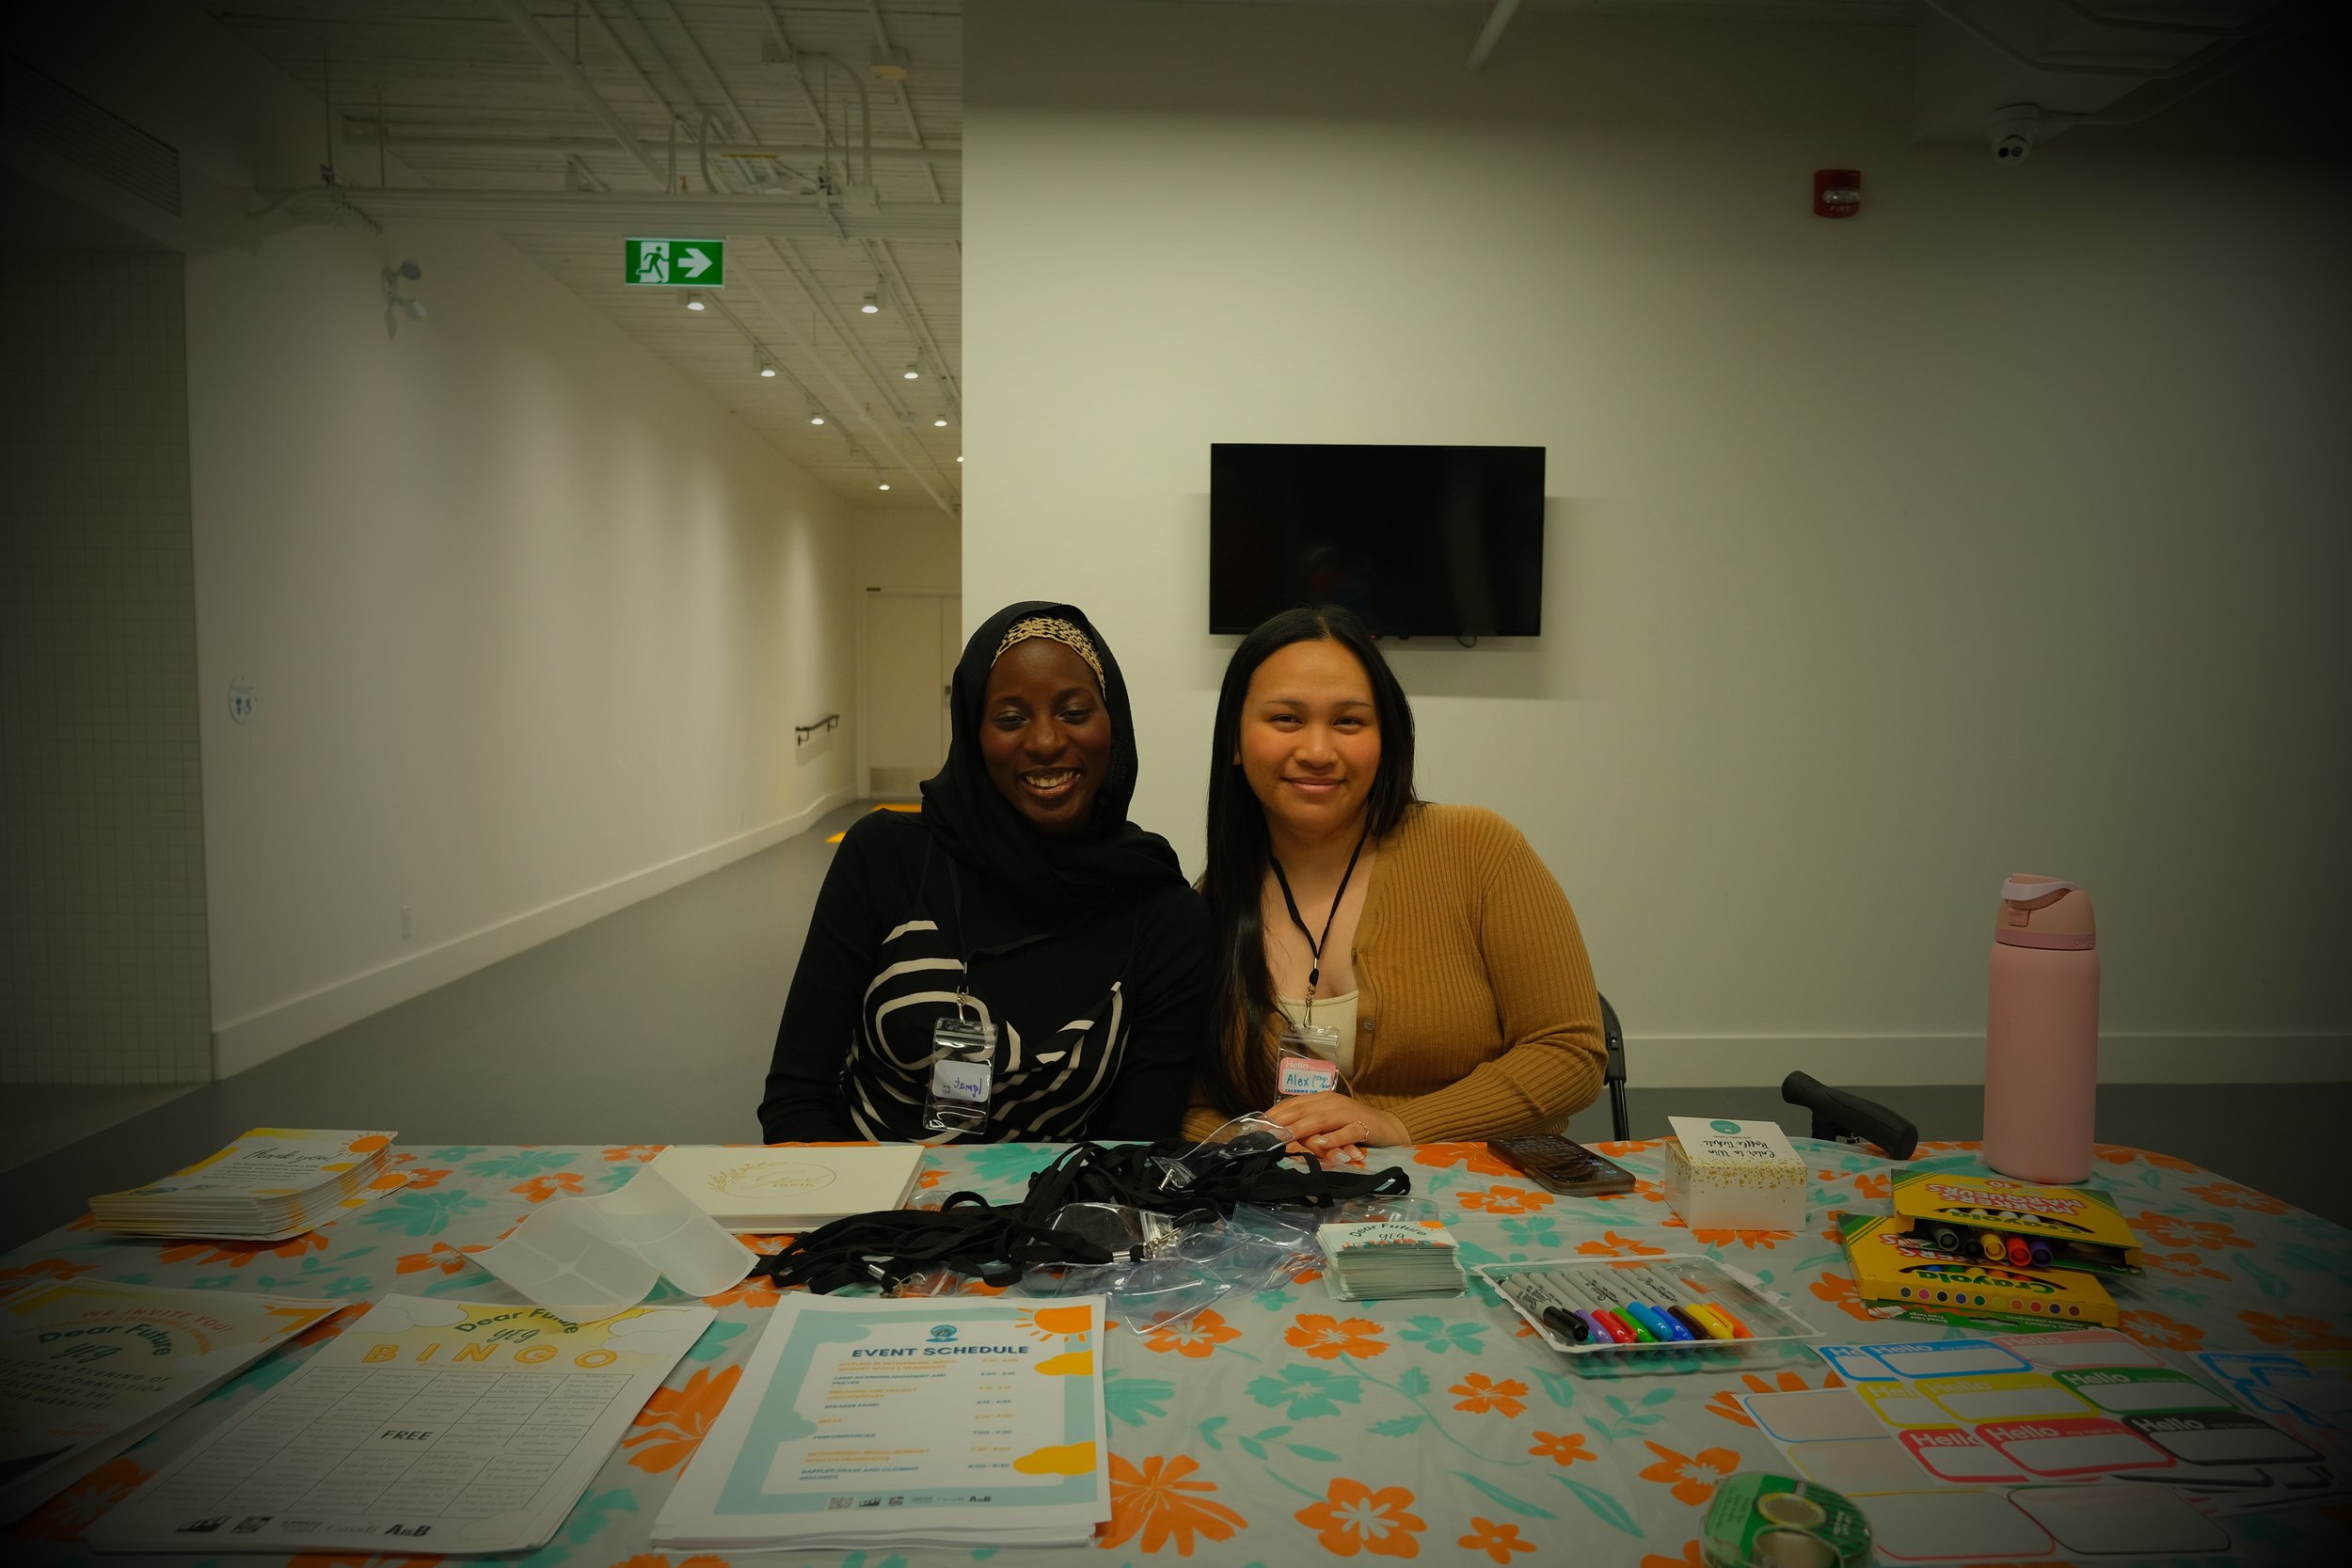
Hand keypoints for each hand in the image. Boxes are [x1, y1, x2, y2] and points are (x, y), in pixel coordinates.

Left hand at [1261, 1093, 1408, 1156]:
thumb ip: (1308, 1126)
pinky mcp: (1364, 1126)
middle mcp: (1332, 1102)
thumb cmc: (1353, 1126)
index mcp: (1321, 1099)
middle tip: (1264, 1133)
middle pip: (1303, 1109)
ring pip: (1322, 1119)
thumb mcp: (1328, 1124)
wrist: (1388, 1127)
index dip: (1274, 1114)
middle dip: (1282, 1121)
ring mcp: (1349, 1113)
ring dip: (1302, 1128)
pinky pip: (1348, 1131)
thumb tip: (1279, 1135)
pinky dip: (1334, 1137)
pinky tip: (1322, 1143)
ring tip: (1285, 1136)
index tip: (1256, 1126)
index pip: (1293, 1103)